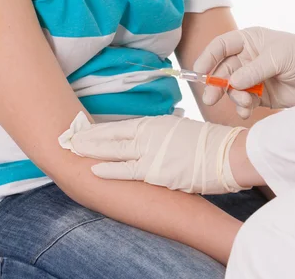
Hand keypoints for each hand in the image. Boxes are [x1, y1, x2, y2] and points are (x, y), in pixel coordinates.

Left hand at [68, 113, 247, 193]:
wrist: (227, 153)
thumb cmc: (205, 143)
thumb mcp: (177, 130)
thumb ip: (156, 134)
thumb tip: (143, 138)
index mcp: (153, 123)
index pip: (118, 127)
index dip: (97, 130)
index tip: (80, 130)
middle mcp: (148, 134)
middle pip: (110, 136)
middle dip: (87, 139)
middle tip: (67, 139)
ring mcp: (150, 151)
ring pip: (113, 150)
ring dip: (91, 151)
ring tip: (72, 151)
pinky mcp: (155, 170)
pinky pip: (126, 170)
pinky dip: (107, 170)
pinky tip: (92, 169)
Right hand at [194, 27, 294, 116]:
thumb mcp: (278, 57)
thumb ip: (254, 69)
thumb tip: (232, 82)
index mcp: (249, 41)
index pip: (222, 46)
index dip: (208, 57)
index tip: (199, 71)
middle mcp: (247, 58)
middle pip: (222, 70)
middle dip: (216, 84)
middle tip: (210, 98)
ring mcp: (252, 78)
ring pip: (231, 88)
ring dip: (234, 97)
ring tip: (245, 103)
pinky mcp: (260, 96)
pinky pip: (244, 102)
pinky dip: (242, 107)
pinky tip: (246, 111)